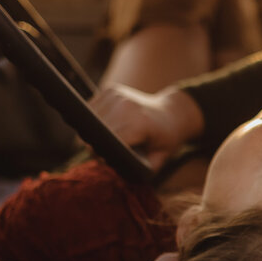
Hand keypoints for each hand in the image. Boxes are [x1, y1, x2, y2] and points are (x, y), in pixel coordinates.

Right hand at [90, 83, 204, 170]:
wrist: (171, 113)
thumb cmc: (166, 139)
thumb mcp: (159, 159)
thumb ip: (140, 169)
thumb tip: (118, 170)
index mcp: (139, 123)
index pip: (109, 143)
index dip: (103, 155)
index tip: (106, 161)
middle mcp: (125, 105)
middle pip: (96, 132)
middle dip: (97, 146)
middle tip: (107, 153)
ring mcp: (117, 95)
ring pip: (90, 121)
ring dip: (94, 132)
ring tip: (108, 139)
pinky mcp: (110, 90)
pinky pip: (91, 109)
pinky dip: (94, 120)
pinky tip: (107, 125)